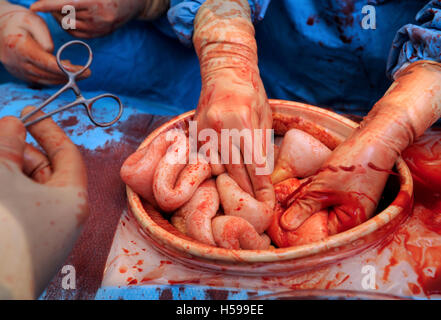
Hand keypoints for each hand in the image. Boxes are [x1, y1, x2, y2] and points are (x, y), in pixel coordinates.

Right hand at [0, 1, 89, 84]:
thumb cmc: (18, 20)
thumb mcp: (32, 20)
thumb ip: (43, 36)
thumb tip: (52, 52)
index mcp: (20, 48)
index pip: (47, 63)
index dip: (66, 69)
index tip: (82, 70)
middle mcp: (18, 63)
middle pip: (48, 75)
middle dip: (70, 76)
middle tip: (88, 73)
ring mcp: (18, 71)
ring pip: (46, 81)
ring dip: (64, 80)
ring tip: (81, 74)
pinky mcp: (21, 75)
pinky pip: (41, 81)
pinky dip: (55, 79)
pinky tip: (66, 74)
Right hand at [0, 107, 87, 298]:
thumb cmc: (3, 230)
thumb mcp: (3, 179)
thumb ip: (8, 148)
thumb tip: (13, 123)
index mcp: (73, 198)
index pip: (67, 153)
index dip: (48, 128)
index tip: (29, 112)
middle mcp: (68, 215)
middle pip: (47, 170)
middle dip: (20, 151)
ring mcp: (50, 232)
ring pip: (32, 189)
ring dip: (12, 171)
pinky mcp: (31, 244)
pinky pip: (25, 207)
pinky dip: (11, 191)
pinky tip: (0, 183)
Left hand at [31, 0, 156, 37]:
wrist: (133, 3)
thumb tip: (57, 0)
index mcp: (95, 2)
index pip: (66, 4)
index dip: (47, 5)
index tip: (34, 7)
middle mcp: (97, 17)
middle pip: (65, 15)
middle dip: (53, 9)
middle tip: (50, 3)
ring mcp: (99, 28)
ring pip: (69, 25)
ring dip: (60, 17)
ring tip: (61, 9)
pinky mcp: (100, 34)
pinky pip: (77, 33)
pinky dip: (68, 26)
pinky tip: (69, 18)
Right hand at [193, 0, 274, 207]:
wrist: (224, 70)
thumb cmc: (251, 92)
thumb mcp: (264, 116)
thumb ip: (262, 144)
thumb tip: (264, 175)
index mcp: (242, 121)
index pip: (255, 164)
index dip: (262, 188)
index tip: (268, 205)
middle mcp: (220, 127)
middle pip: (234, 171)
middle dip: (245, 193)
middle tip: (254, 210)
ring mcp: (204, 129)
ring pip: (215, 168)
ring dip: (227, 184)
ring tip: (236, 200)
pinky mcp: (195, 131)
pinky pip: (202, 159)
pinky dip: (211, 171)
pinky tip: (219, 180)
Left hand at [281, 60, 440, 233]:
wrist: (376, 140)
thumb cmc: (353, 164)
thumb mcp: (322, 187)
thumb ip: (303, 207)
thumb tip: (285, 226)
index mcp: (350, 225)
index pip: (319, 238)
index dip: (298, 234)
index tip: (279, 228)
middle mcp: (352, 220)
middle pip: (319, 227)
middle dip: (300, 220)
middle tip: (278, 214)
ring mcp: (349, 207)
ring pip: (320, 213)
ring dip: (305, 207)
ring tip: (285, 202)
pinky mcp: (346, 195)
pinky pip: (325, 202)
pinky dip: (313, 198)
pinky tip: (298, 192)